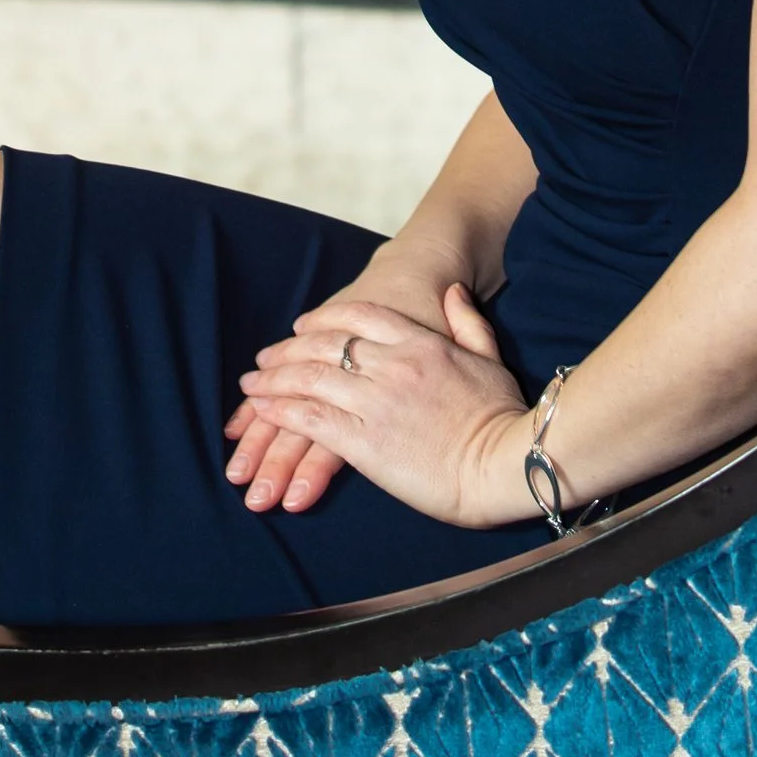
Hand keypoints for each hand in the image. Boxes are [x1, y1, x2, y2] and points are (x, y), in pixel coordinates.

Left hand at [221, 248, 477, 516]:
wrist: (504, 465)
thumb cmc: (503, 415)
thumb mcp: (489, 357)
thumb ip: (466, 321)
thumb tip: (453, 292)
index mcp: (421, 343)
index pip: (359, 316)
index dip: (324, 318)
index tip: (302, 325)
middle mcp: (393, 366)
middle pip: (324, 345)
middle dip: (287, 350)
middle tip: (263, 359)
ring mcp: (376, 402)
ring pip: (309, 379)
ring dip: (274, 381)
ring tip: (252, 385)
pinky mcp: (365, 442)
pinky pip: (311, 418)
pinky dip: (281, 411)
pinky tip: (263, 411)